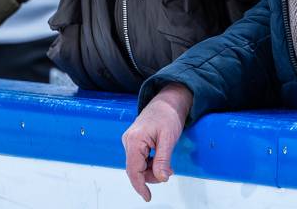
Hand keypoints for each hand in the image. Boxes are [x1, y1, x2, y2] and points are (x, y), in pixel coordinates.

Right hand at [122, 83, 192, 201]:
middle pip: (135, 169)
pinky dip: (150, 162)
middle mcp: (128, 140)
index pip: (133, 170)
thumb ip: (163, 160)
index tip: (147, 197)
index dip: (140, 186)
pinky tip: (160, 159)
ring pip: (137, 164)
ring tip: (167, 165)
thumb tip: (161, 179)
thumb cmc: (168, 115)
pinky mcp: (135, 140)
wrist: (168, 100)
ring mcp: (130, 139)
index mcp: (134, 140)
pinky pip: (139, 157)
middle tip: (168, 173)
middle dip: (150, 175)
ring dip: (151, 169)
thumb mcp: (168, 139)